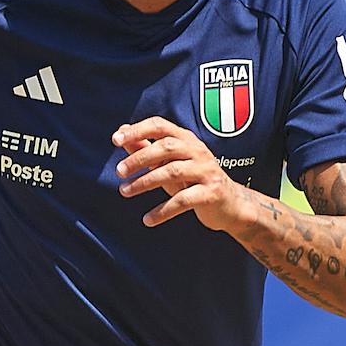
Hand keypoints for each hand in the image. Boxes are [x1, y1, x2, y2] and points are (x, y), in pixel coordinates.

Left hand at [113, 118, 251, 231]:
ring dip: (145, 182)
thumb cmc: (194, 181)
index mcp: (186, 139)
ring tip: (125, 192)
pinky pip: (182, 200)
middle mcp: (198, 151)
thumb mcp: (169, 163)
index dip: (138, 130)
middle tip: (119, 171)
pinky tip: (148, 220)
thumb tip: (121, 133)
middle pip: (166, 147)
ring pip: (172, 172)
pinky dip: (162, 211)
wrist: (230, 204)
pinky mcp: (211, 193)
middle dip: (139, 158)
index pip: (160, 126)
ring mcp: (206, 171)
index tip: (115, 140)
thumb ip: (146, 148)